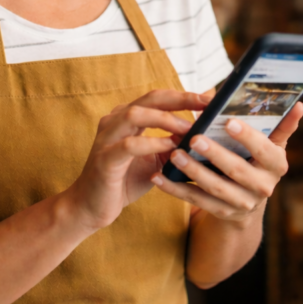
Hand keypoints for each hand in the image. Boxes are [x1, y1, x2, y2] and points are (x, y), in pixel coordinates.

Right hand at [64, 89, 210, 231]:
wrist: (92, 208)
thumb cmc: (125, 181)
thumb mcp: (156, 159)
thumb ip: (174, 144)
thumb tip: (204, 133)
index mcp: (127, 117)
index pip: (159, 97)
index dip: (185, 95)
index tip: (210, 99)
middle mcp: (115, 120)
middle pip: (151, 98)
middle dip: (181, 99)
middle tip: (206, 105)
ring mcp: (107, 138)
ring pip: (136, 115)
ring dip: (166, 120)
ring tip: (189, 130)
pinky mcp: (104, 159)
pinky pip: (129, 145)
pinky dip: (152, 143)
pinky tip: (170, 148)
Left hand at [151, 102, 302, 221]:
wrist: (248, 201)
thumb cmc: (256, 159)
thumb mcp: (270, 144)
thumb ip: (280, 124)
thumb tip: (299, 104)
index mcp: (276, 165)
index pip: (265, 150)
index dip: (248, 137)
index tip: (230, 122)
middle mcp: (263, 187)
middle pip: (237, 170)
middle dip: (215, 154)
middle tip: (195, 138)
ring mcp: (242, 203)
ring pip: (216, 188)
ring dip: (193, 171)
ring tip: (175, 155)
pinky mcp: (222, 213)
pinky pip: (197, 201)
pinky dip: (176, 189)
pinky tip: (159, 177)